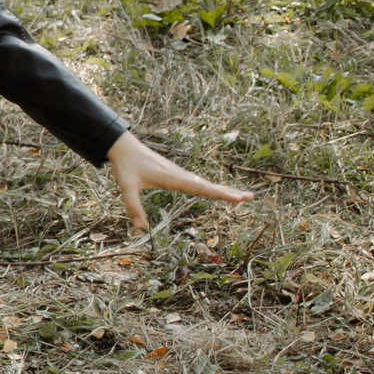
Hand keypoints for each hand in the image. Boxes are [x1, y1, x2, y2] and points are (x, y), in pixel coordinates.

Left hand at [105, 131, 253, 234]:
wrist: (123, 146)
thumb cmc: (125, 165)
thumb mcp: (126, 186)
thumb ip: (132, 206)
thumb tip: (139, 228)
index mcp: (172, 177)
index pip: (200, 188)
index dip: (219, 194)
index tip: (237, 198)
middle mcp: (179, 174)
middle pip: (208, 185)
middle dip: (229, 191)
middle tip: (250, 197)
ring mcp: (179, 173)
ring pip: (204, 183)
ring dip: (223, 189)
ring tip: (241, 196)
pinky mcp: (175, 174)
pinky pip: (197, 182)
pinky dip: (210, 186)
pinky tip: (216, 190)